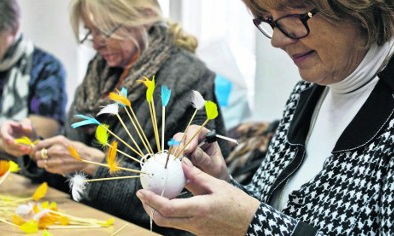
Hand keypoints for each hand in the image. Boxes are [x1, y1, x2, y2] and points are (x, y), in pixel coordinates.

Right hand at [0, 119, 36, 156]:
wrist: (25, 133)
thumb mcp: (26, 122)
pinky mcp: (12, 151)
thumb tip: (28, 128)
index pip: (3, 134)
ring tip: (30, 150)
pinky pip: (16, 153)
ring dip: (20, 151)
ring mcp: (7, 145)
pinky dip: (23, 153)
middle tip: (25, 148)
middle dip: (16, 146)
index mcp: (4, 129)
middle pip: (8, 144)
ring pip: (12, 150)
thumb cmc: (23, 125)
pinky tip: (30, 151)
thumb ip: (27, 123)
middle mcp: (4, 138)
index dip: (6, 138)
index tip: (11, 142)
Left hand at [32, 136, 104, 175]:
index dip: (35, 148)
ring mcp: (57, 160)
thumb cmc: (77, 149)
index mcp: (58, 140)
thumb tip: (39, 146)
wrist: (87, 159)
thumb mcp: (65, 141)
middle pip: (38, 154)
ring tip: (46, 162)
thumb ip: (52, 142)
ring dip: (41, 163)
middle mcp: (56, 149)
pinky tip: (53, 165)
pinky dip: (47, 168)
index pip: (39, 144)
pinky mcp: (58, 168)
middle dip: (37, 156)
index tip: (34, 150)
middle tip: (40, 157)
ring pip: (40, 163)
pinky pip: (47, 169)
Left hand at [136, 158, 259, 235]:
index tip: (141, 191)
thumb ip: (198, 176)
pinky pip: (180, 224)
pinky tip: (172, 202)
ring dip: (159, 211)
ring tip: (155, 197)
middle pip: (163, 220)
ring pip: (170, 223)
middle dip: (148, 208)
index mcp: (200, 209)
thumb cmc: (238, 204)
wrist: (253, 225)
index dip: (151, 201)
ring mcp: (196, 231)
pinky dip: (171, 214)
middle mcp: (195, 223)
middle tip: (143, 195)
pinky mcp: (199, 233)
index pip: (168, 208)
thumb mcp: (219, 185)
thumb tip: (182, 164)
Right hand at [174, 126, 229, 180]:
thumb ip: (205, 159)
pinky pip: (170, 157)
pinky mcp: (177, 158)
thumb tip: (194, 153)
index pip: (196, 130)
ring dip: (174, 155)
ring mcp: (183, 149)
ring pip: (173, 146)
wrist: (212, 184)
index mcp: (205, 137)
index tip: (188, 150)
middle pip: (181, 136)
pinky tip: (175, 169)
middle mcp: (192, 140)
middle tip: (180, 159)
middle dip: (179, 147)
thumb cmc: (216, 172)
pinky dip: (171, 162)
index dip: (191, 138)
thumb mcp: (214, 166)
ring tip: (178, 166)